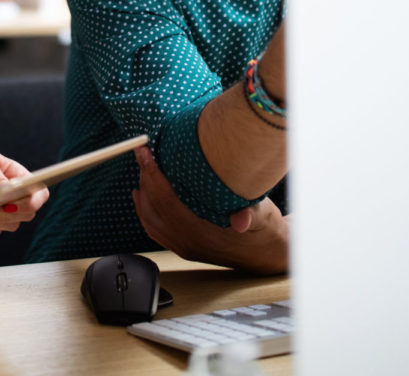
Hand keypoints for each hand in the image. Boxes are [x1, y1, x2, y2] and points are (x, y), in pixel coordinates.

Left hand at [131, 146, 288, 274]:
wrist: (267, 254)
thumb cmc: (264, 230)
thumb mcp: (263, 216)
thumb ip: (251, 214)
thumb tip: (242, 219)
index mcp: (202, 233)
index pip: (166, 201)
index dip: (153, 175)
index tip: (145, 153)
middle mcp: (188, 242)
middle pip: (154, 208)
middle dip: (145, 178)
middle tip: (141, 154)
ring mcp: (184, 247)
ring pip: (150, 220)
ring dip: (143, 193)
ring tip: (142, 169)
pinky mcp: (183, 247)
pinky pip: (155, 230)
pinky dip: (144, 211)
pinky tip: (141, 197)